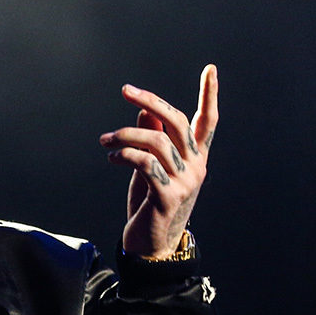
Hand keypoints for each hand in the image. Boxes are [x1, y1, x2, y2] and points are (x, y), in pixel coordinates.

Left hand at [100, 65, 218, 258]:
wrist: (152, 245)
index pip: (208, 121)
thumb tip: (145, 111)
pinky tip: (112, 158)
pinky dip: (125, 155)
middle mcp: (196, 167)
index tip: (211, 68)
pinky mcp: (168, 197)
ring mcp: (185, 182)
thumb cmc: (150, 203)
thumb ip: (152, 139)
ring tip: (105, 141)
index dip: (209, 95)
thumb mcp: (151, 167)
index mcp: (195, 157)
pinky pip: (145, 164)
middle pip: (177, 122)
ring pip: (156, 142)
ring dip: (125, 135)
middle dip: (151, 100)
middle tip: (126, 90)